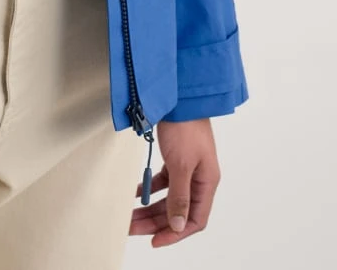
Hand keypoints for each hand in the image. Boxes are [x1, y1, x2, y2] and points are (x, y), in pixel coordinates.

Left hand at [128, 118, 220, 246]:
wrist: (178, 95)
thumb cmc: (185, 126)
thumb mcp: (181, 165)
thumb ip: (180, 196)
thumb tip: (177, 224)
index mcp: (207, 182)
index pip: (195, 220)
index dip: (175, 233)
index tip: (154, 240)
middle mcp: (199, 178)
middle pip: (178, 210)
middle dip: (155, 221)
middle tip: (132, 227)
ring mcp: (188, 167)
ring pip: (168, 197)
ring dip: (150, 207)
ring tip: (129, 214)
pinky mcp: (176, 158)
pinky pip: (163, 182)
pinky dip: (149, 188)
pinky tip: (135, 193)